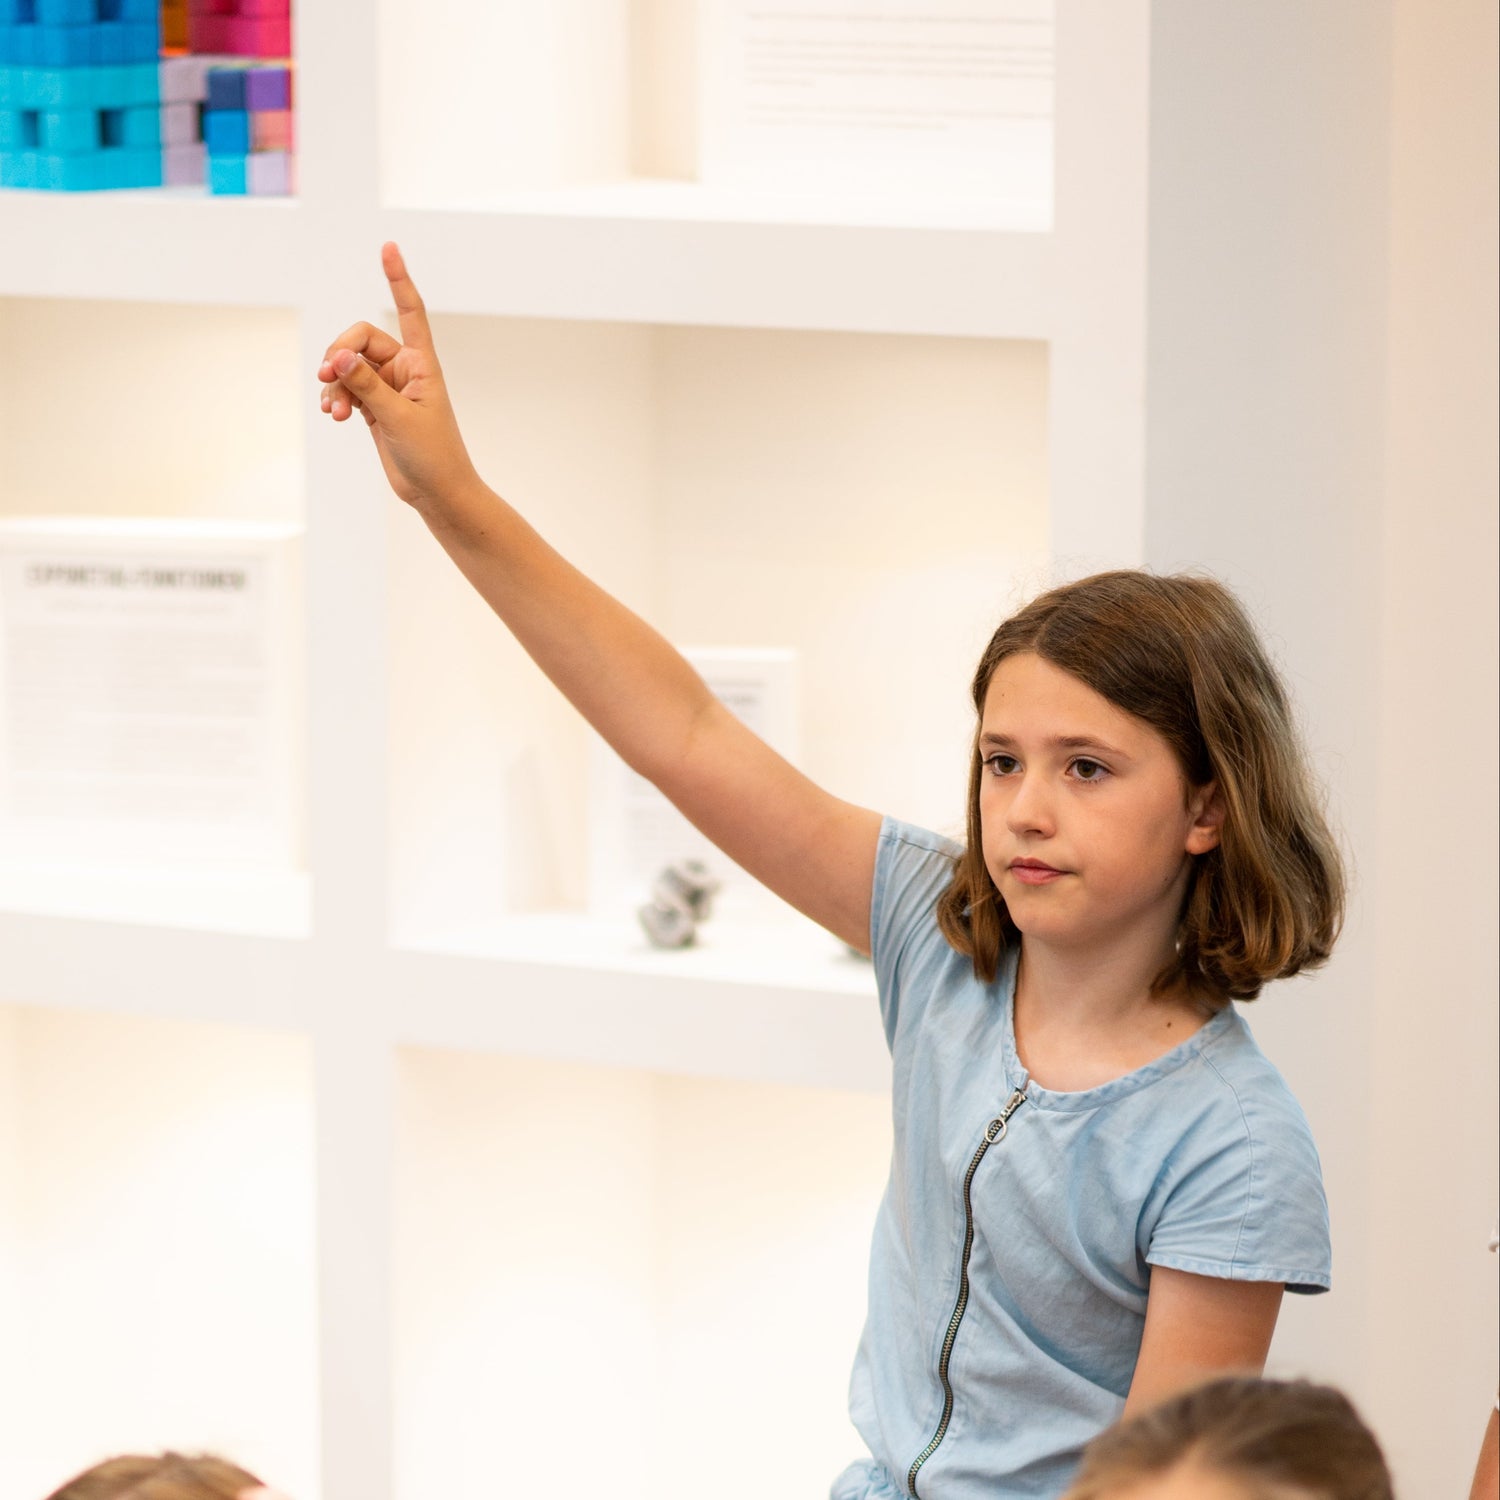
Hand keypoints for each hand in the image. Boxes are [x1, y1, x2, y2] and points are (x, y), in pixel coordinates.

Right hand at [317, 242, 480, 512]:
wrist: (438, 493)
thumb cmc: (433, 456)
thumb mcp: (398, 418)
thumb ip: (365, 385)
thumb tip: (336, 356)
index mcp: (422, 363)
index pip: (409, 311)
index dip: (397, 280)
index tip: (388, 247)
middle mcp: (404, 370)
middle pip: (359, 340)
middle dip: (339, 355)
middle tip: (327, 378)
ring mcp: (387, 388)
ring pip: (347, 366)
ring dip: (334, 383)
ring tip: (332, 409)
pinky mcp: (375, 408)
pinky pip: (345, 389)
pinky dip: (335, 398)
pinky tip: (331, 414)